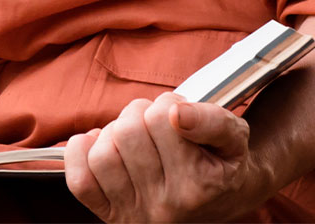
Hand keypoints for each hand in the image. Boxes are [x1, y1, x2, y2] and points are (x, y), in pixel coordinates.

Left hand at [65, 94, 270, 222]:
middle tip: (157, 124)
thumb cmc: (223, 162)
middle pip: (128, 132)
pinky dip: (81, 154)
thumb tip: (177, 113)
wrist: (224, 200)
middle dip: (141, 114)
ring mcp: (136, 215)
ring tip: (135, 138)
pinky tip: (100, 144)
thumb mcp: (234, 136)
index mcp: (198, 185)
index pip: (162, 116)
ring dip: (114, 133)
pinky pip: (80, 182)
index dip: (169, 103)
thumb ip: (212, 120)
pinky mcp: (113, 218)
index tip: (180, 114)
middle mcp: (165, 208)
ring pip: (102, 154)